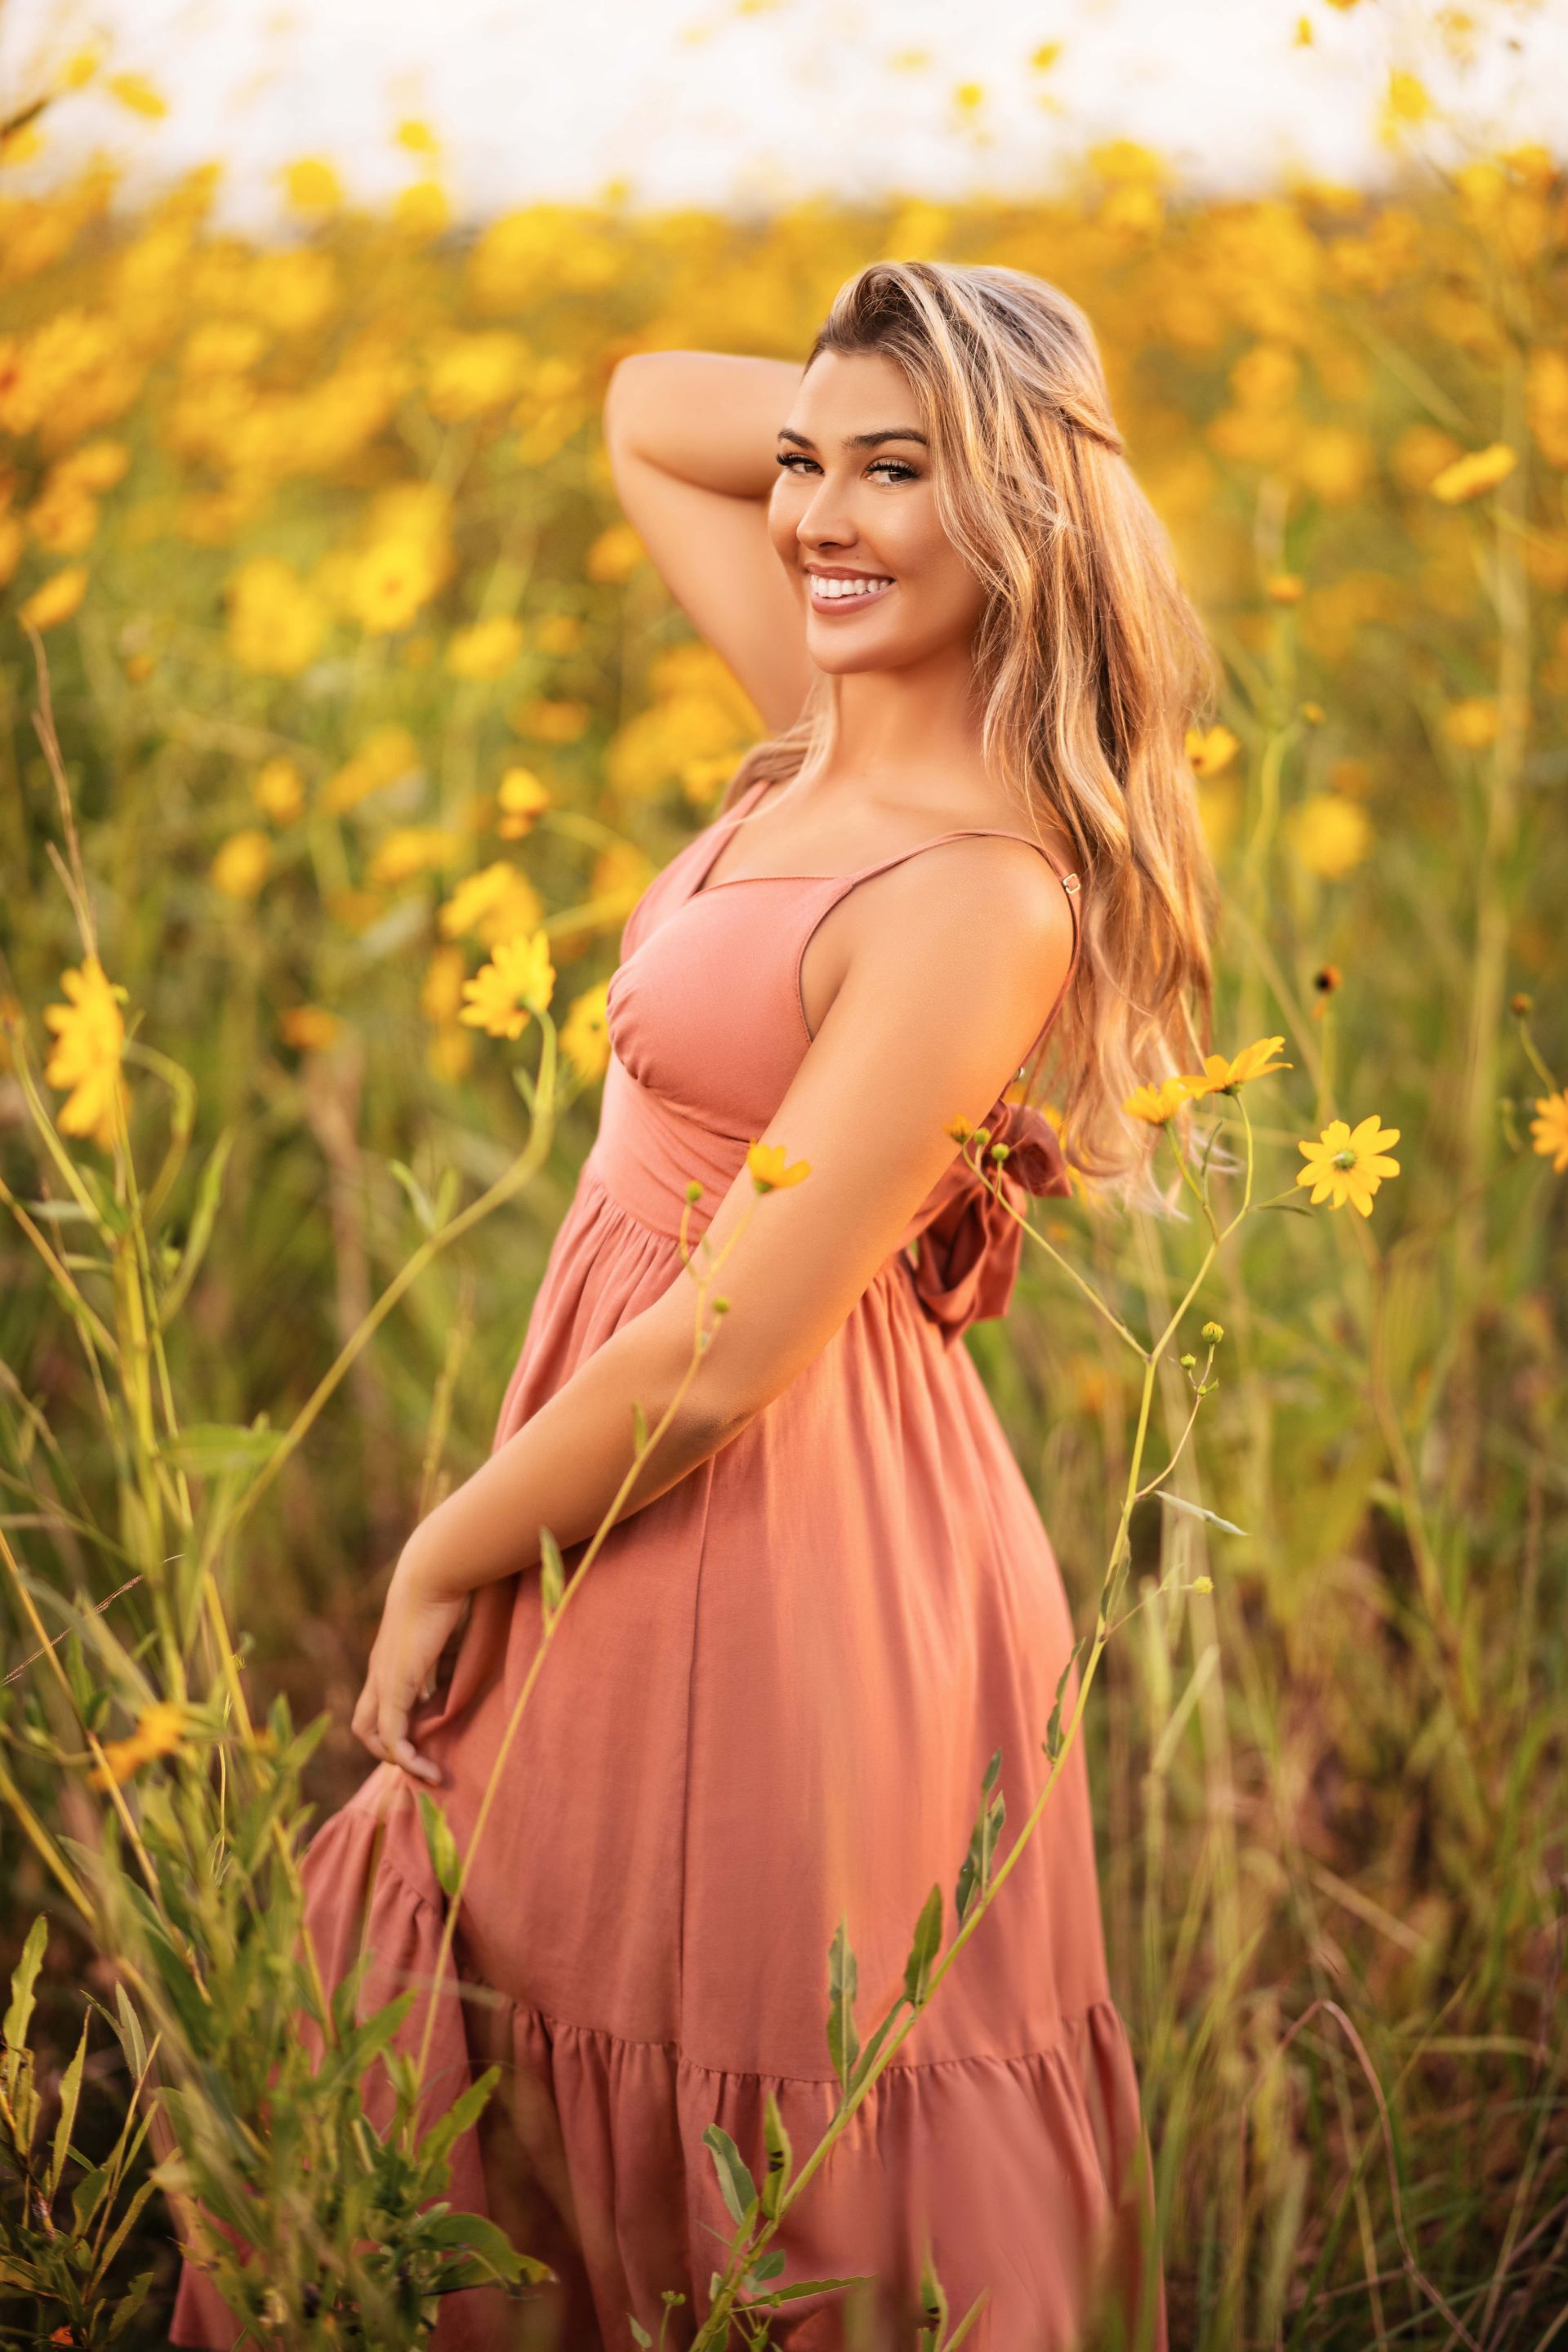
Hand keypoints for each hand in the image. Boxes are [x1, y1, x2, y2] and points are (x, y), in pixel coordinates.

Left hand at [350, 1546, 467, 1785]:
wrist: (436, 1570)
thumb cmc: (452, 1592)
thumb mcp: (451, 1637)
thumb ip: (447, 1665)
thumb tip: (452, 1689)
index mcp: (391, 1658)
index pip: (383, 1703)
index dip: (402, 1725)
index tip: (433, 1738)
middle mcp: (379, 1671)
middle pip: (365, 1724)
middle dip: (390, 1749)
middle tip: (423, 1760)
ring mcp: (382, 1679)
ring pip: (370, 1733)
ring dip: (397, 1758)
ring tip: (427, 1771)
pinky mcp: (393, 1685)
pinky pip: (391, 1734)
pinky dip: (406, 1756)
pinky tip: (427, 1767)